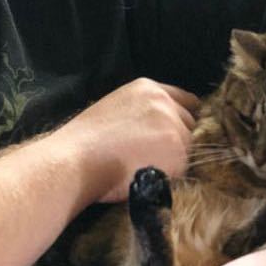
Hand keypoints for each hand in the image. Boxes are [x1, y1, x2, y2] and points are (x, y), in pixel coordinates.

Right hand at [60, 78, 199, 202]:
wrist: (75, 161)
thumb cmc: (85, 142)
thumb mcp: (115, 108)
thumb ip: (142, 111)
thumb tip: (158, 129)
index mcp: (148, 88)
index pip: (186, 100)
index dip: (180, 119)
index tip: (171, 134)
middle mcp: (164, 102)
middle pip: (189, 123)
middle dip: (177, 139)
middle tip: (152, 156)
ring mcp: (174, 126)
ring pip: (188, 146)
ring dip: (174, 159)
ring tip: (145, 167)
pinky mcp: (178, 152)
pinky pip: (184, 167)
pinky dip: (171, 175)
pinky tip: (147, 177)